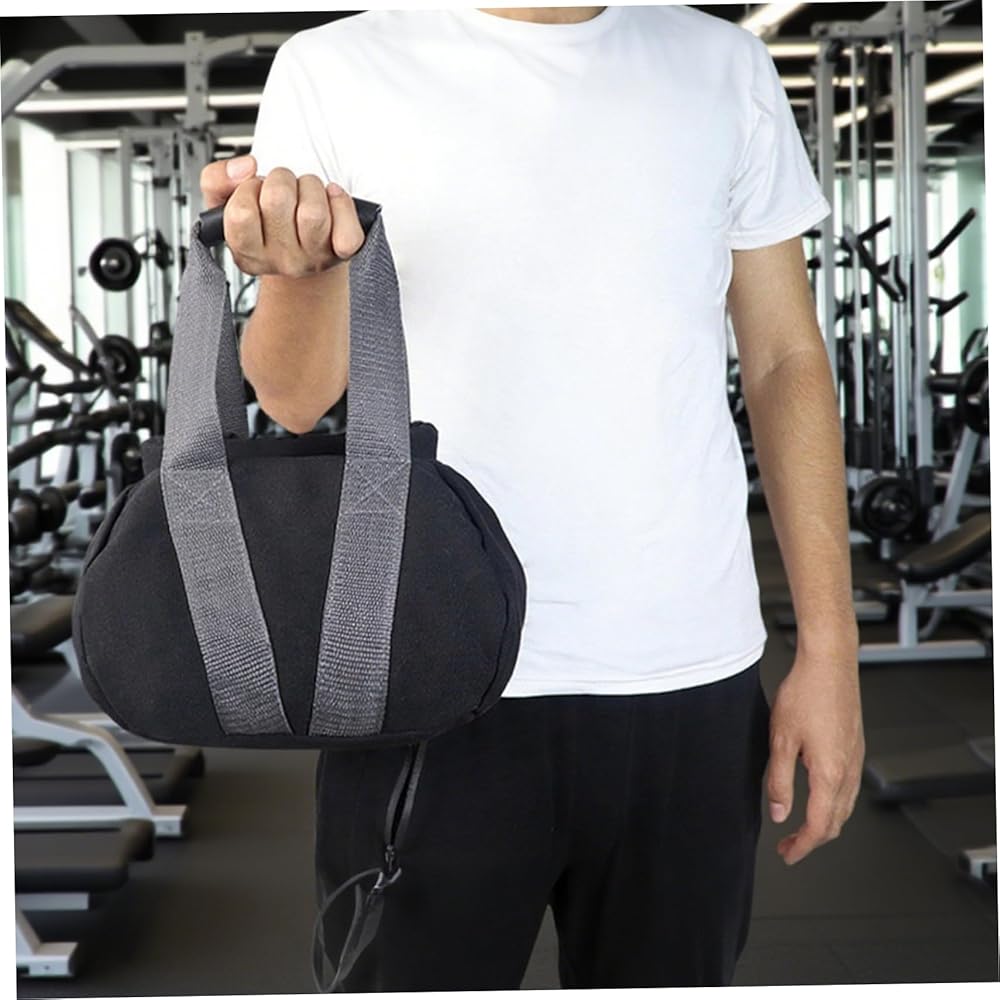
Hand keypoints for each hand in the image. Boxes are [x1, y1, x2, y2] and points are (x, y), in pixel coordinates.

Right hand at [198, 155, 364, 276]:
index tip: (254, 191)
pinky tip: (331, 199)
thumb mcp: (227, 203)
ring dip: (310, 186)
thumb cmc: (266, 225)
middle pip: (278, 201)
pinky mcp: (342, 254)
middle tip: (283, 188)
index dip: (247, 190)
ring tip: (305, 193)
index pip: (241, 213)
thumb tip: (245, 168)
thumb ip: (216, 179)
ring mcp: (314, 259)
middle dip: (280, 179)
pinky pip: (348, 233)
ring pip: (313, 212)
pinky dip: (342, 204)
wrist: (305, 254)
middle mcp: (282, 261)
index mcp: (249, 253)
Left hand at [765, 643, 864, 864]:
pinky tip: (818, 796)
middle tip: (789, 846)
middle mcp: (849, 770)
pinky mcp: (855, 747)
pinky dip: (833, 803)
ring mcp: (856, 758)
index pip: (820, 826)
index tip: (787, 855)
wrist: (830, 664)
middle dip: (812, 839)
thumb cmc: (806, 693)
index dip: (802, 846)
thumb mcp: (780, 740)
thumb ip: (779, 781)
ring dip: (825, 823)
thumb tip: (780, 813)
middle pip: (836, 822)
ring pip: (845, 806)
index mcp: (830, 773)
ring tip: (801, 826)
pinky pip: (849, 788)